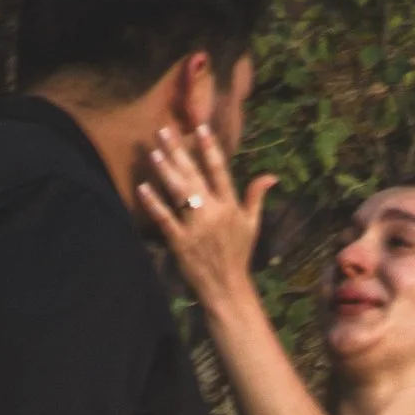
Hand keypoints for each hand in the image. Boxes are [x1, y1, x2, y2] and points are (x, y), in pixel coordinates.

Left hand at [137, 125, 275, 308]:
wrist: (227, 288)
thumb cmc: (238, 254)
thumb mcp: (252, 224)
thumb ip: (256, 196)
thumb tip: (271, 176)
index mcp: (231, 206)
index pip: (220, 170)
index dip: (209, 148)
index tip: (199, 127)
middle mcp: (214, 213)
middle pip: (194, 176)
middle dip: (178, 152)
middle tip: (163, 130)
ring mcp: (196, 227)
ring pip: (179, 193)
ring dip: (165, 171)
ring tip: (153, 151)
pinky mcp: (180, 242)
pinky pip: (165, 219)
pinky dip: (154, 203)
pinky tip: (142, 187)